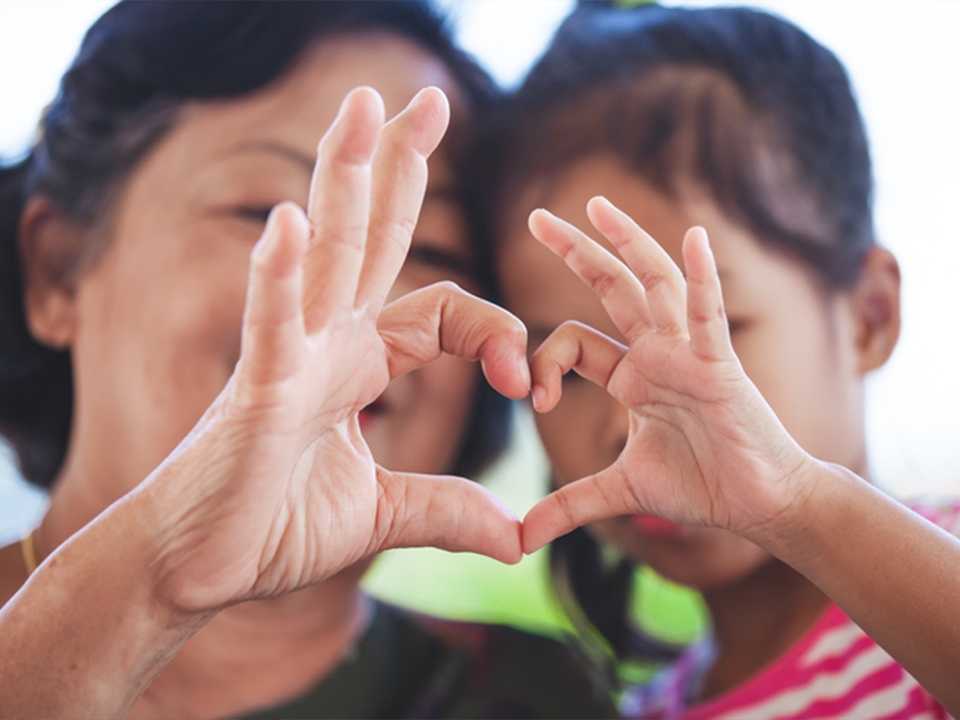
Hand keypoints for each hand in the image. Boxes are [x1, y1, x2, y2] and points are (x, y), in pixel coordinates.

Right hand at [142, 87, 528, 612]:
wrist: (200, 568)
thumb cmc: (273, 527)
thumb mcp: (383, 516)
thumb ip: (447, 510)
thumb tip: (515, 538)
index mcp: (360, 363)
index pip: (445, 313)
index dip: (495, 332)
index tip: (524, 383)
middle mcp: (326, 343)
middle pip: (371, 239)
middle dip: (397, 167)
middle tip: (425, 97)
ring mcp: (289, 359)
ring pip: (325, 257)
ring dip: (342, 179)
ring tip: (361, 105)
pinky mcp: (255, 392)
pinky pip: (270, 325)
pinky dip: (278, 276)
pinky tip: (289, 222)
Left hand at [521, 197, 814, 552]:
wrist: (759, 504)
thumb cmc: (701, 487)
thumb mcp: (621, 491)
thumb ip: (570, 505)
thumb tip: (519, 539)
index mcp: (632, 375)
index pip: (575, 342)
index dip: (543, 360)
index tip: (531, 400)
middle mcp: (656, 354)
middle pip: (612, 289)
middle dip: (576, 252)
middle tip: (537, 217)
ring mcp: (688, 354)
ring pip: (655, 286)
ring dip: (628, 244)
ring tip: (598, 206)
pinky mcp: (720, 366)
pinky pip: (708, 316)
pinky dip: (702, 278)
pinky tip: (692, 237)